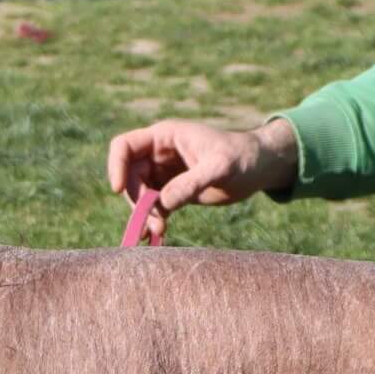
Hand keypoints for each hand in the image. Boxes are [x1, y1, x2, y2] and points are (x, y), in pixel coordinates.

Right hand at [105, 117, 299, 237]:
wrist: (258, 169)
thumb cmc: (242, 158)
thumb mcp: (219, 168)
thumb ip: (191, 183)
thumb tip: (162, 204)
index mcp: (165, 136)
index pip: (125, 146)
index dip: (116, 167)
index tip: (117, 190)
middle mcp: (160, 152)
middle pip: (129, 176)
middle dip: (137, 200)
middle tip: (154, 221)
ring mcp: (165, 172)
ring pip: (139, 195)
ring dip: (145, 215)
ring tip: (160, 232)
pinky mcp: (173, 191)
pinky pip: (153, 207)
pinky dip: (152, 221)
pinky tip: (156, 237)